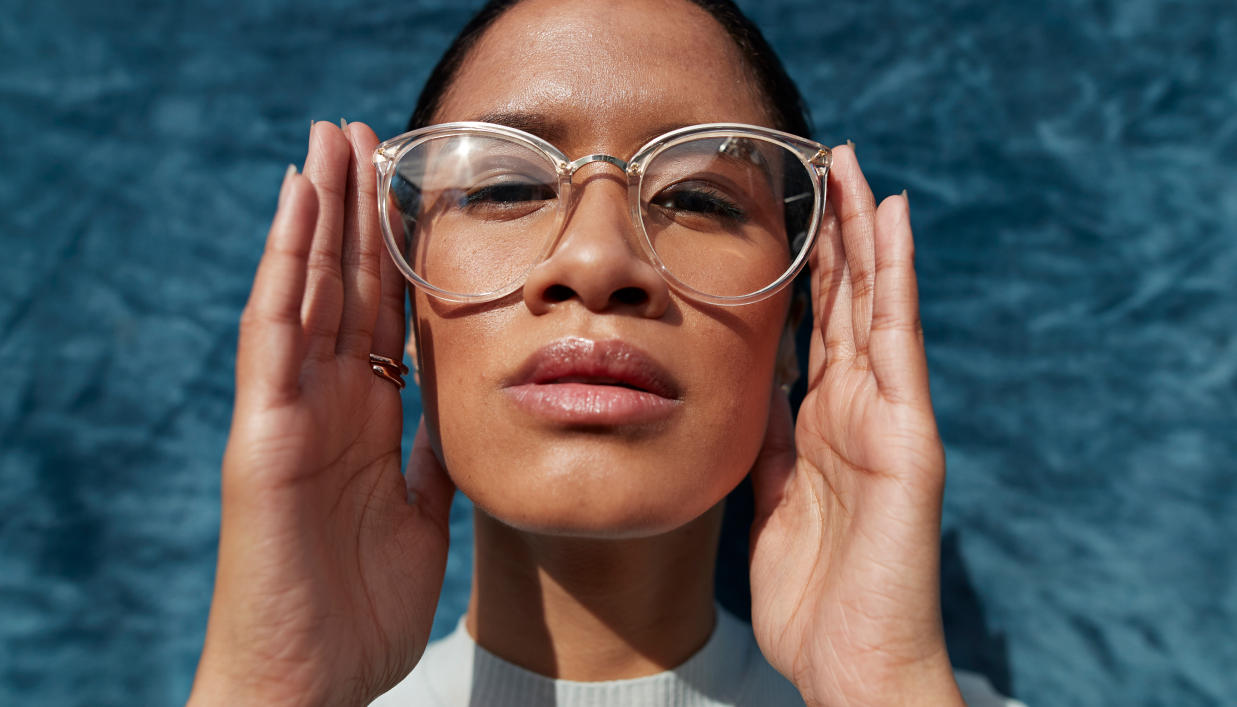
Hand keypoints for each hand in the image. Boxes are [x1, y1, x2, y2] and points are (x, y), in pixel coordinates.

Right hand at [187, 122, 454, 706]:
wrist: (310, 683)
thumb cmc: (358, 611)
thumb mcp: (420, 514)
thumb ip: (431, 456)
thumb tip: (458, 411)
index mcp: (367, 420)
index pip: (383, 315)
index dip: (396, 252)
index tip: (413, 190)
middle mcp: (327, 403)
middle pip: (344, 286)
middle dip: (356, 211)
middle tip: (365, 134)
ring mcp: (291, 411)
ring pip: (306, 290)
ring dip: (319, 213)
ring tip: (330, 141)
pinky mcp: (264, 433)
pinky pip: (274, 333)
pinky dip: (285, 265)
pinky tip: (299, 205)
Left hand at [749, 145, 963, 705]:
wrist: (851, 664)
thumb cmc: (813, 599)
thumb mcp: (768, 503)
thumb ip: (764, 445)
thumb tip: (752, 390)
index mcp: (821, 426)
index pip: (816, 329)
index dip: (807, 269)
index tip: (793, 211)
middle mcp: (858, 410)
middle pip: (847, 302)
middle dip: (838, 232)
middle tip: (828, 159)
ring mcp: (887, 418)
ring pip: (875, 305)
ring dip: (865, 233)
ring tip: (857, 166)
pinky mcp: (909, 436)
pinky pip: (897, 341)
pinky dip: (894, 278)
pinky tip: (891, 221)